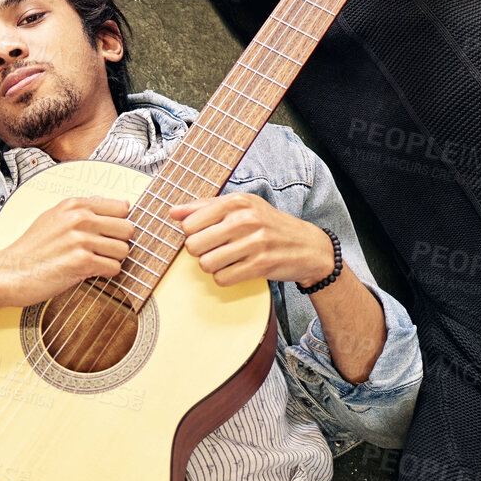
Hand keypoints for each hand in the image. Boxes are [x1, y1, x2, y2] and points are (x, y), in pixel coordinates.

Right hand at [0, 196, 133, 306]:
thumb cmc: (31, 250)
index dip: (118, 224)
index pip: (122, 207)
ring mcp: (80, 239)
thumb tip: (117, 204)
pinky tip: (89, 273)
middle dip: (119, 243)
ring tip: (94, 263)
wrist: (9, 273)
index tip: (109, 234)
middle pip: (127, 228)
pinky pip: (114, 268)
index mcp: (73, 205)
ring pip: (124, 250)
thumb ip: (82, 210)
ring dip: (113, 260)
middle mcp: (79, 218)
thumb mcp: (53, 218)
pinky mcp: (81, 261)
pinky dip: (106, 274)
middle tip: (103, 252)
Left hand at [171, 194, 332, 286]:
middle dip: (200, 252)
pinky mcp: (260, 265)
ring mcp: (254, 242)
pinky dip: (225, 277)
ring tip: (227, 260)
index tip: (206, 235)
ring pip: (206, 264)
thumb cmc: (269, 225)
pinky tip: (237, 269)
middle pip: (193, 245)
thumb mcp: (242, 207)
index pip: (189, 223)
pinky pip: (222, 278)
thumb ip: (205, 207)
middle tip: (217, 250)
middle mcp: (245, 219)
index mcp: (237, 202)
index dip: (192, 234)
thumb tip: (173, 212)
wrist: (308, 246)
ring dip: (213, 267)